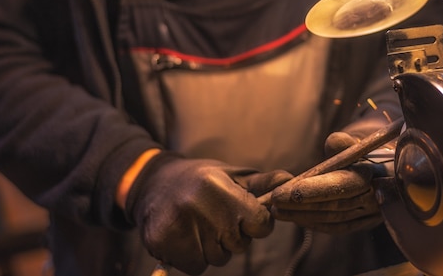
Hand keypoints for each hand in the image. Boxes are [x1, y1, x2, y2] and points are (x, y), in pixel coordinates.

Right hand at [125, 152, 290, 274]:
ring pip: (218, 258)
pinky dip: (195, 257)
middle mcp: (200, 206)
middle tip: (216, 218)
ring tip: (199, 225)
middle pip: (239, 244)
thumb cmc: (201, 180)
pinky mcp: (163, 243)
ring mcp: (179, 226)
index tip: (245, 216)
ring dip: (213, 247)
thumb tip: (289, 181)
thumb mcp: (231, 176)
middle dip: (233, 236)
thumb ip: (262, 183)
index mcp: (219, 186)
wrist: (152, 183)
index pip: (260, 223)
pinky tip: (186, 237)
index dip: (256, 223)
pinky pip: (197, 267)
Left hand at [269, 131, 385, 234]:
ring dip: (304, 216)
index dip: (317, 189)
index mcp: (376, 173)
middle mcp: (376, 197)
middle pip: (335, 205)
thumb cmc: (365, 153)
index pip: (345, 184)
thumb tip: (333, 141)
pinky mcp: (365, 223)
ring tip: (278, 210)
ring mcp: (372, 214)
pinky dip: (316, 223)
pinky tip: (296, 218)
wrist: (387, 170)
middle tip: (274, 201)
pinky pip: (338, 227)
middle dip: (302, 205)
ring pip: (334, 219)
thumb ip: (344, 142)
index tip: (290, 190)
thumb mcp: (357, 142)